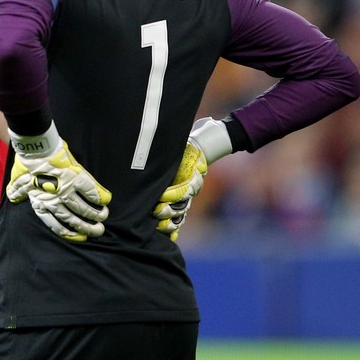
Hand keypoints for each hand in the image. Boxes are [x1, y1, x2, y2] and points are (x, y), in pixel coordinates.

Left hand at [7, 126, 111, 241]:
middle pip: (74, 220)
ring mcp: (68, 191)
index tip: (80, 237)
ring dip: (96, 215)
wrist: (35, 150)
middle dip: (88, 228)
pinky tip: (106, 200)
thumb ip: (17, 191)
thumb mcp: (17, 181)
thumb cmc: (25, 165)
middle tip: (98, 231)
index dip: (70, 233)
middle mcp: (56, 201)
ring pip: (85, 209)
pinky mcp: (78, 179)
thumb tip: (12, 197)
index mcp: (41, 204)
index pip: (56, 225)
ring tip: (103, 217)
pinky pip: (92, 192)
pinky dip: (100, 197)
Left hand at [153, 117, 230, 240]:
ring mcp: (186, 196)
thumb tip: (202, 125)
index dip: (173, 195)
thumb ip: (186, 143)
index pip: (185, 189)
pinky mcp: (180, 202)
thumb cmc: (187, 144)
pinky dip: (173, 227)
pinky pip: (180, 217)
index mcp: (191, 175)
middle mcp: (189, 187)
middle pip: (183, 204)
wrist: (197, 148)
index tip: (160, 197)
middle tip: (156, 212)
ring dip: (170, 221)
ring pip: (181, 213)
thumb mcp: (184, 143)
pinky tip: (167, 235)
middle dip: (169, 211)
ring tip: (159, 224)